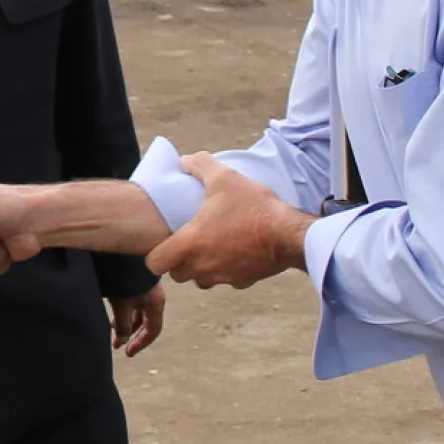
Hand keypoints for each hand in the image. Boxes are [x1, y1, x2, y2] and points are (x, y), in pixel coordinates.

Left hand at [108, 284, 166, 356]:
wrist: (122, 252)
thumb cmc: (125, 281)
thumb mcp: (123, 307)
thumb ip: (123, 326)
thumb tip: (122, 340)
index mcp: (156, 304)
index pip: (153, 330)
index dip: (141, 344)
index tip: (128, 353)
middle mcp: (153, 297)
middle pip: (144, 322)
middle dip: (129, 334)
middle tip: (116, 344)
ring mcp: (145, 288)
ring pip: (135, 312)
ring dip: (124, 322)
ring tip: (110, 328)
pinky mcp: (135, 282)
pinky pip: (131, 302)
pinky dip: (122, 311)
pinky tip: (112, 311)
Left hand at [144, 155, 313, 289]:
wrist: (288, 234)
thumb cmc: (253, 207)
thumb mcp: (224, 177)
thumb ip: (200, 166)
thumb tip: (185, 161)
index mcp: (190, 243)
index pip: (154, 263)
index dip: (156, 253)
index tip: (167, 241)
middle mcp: (202, 266)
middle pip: (177, 274)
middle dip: (179, 261)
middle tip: (191, 240)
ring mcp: (222, 277)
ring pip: (201, 280)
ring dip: (202, 267)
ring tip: (213, 245)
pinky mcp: (242, 282)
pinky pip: (226, 280)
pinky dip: (227, 269)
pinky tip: (237, 251)